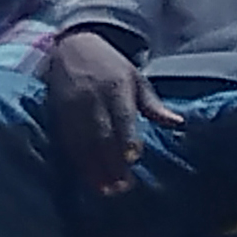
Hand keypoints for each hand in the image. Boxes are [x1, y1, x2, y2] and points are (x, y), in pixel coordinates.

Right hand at [45, 29, 146, 196]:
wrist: (72, 46)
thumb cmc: (112, 67)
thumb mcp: (136, 79)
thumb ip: (154, 105)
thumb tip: (178, 123)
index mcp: (115, 87)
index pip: (122, 115)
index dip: (125, 137)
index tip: (132, 157)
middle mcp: (92, 97)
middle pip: (101, 133)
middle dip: (111, 161)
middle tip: (122, 187)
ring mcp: (72, 106)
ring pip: (82, 141)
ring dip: (93, 168)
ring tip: (106, 190)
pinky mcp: (58, 113)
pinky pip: (67, 140)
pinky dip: (77, 160)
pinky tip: (87, 177)